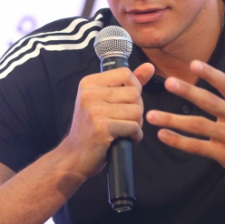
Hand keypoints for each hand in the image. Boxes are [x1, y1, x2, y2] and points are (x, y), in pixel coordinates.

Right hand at [59, 63, 155, 179]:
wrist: (74, 156)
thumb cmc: (92, 128)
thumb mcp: (105, 100)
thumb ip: (128, 83)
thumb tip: (150, 66)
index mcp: (89, 83)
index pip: (126, 74)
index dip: (134, 89)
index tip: (125, 103)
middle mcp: (89, 94)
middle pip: (134, 94)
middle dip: (136, 110)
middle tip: (125, 121)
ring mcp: (94, 111)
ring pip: (136, 111)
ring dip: (136, 124)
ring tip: (124, 130)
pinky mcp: (102, 128)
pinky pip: (134, 127)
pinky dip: (135, 136)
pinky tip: (125, 139)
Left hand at [146, 46, 224, 188]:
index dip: (210, 73)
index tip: (193, 63)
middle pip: (211, 103)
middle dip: (189, 92)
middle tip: (168, 82)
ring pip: (199, 126)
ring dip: (174, 120)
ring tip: (151, 115)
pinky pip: (198, 147)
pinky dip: (179, 142)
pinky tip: (162, 135)